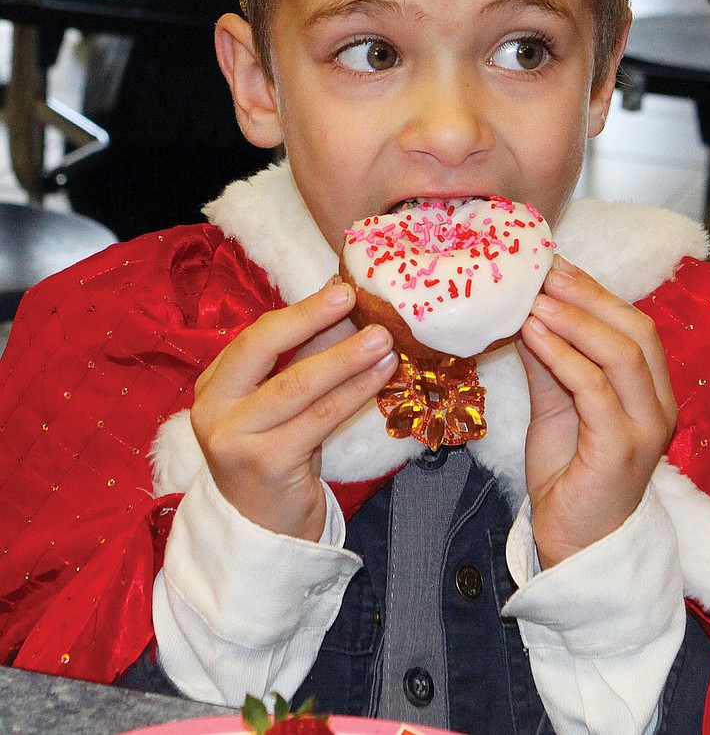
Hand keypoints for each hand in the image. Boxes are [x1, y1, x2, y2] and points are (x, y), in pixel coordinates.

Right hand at [191, 280, 396, 540]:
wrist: (265, 534)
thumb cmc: (277, 459)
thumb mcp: (284, 405)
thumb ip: (305, 357)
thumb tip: (343, 305)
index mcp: (213, 387)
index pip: (254, 338)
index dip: (298, 311)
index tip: (339, 290)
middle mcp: (214, 410)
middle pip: (262, 350)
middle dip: (310, 319)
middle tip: (352, 298)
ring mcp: (235, 440)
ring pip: (297, 386)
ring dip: (344, 357)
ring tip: (382, 340)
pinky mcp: (266, 465)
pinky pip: (318, 419)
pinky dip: (354, 393)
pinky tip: (382, 376)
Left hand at [518, 255, 676, 568]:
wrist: (572, 545)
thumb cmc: (569, 475)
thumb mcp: (557, 404)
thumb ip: (551, 360)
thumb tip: (529, 309)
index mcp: (651, 391)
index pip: (634, 325)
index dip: (595, 291)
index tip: (554, 265)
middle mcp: (659, 406)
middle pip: (637, 331)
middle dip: (589, 295)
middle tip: (544, 272)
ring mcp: (646, 428)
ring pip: (623, 354)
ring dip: (575, 320)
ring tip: (535, 299)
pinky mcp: (622, 449)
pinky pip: (595, 389)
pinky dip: (564, 356)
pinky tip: (533, 335)